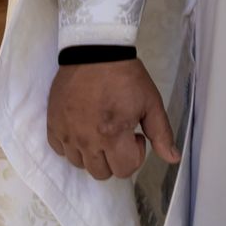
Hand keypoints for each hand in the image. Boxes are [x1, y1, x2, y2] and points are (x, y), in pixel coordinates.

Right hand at [46, 60, 178, 180]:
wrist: (95, 52)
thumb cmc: (127, 77)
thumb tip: (173, 159)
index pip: (123, 171)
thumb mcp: (151, 103)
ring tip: (101, 129)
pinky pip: (60, 150)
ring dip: (93, 153)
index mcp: (112, 135)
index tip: (134, 134)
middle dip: (115, 158)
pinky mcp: (52, 125)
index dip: (134, 154)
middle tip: (119, 133)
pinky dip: (72, 145)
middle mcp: (86, 140)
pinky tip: (83, 127)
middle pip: (101, 173)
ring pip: (79, 164)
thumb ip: (161, 134)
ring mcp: (66, 134)